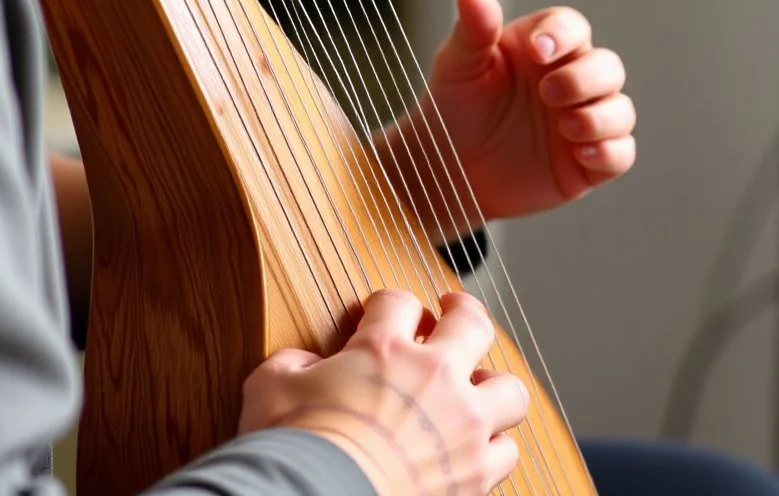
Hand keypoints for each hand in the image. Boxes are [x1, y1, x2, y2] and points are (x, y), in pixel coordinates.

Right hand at [238, 289, 527, 495]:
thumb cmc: (291, 446)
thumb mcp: (270, 386)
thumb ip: (293, 363)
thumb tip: (306, 365)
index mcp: (383, 348)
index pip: (399, 301)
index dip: (388, 304)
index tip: (381, 315)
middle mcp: (433, 379)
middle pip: (474, 324)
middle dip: (463, 313)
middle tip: (452, 313)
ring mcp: (461, 428)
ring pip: (509, 391)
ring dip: (492, 388)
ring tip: (474, 391)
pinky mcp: (474, 478)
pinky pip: (506, 454)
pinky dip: (492, 448)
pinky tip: (472, 448)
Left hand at [384, 0, 635, 225]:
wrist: (446, 169)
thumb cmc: (453, 108)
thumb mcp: (457, 67)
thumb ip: (472, 32)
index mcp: (541, 48)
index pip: (571, 27)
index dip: (562, 34)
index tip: (538, 50)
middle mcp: (568, 80)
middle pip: (606, 66)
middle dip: (585, 77)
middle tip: (548, 92)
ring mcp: (581, 121)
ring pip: (620, 109)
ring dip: (602, 116)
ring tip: (566, 127)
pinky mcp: (587, 164)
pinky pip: (620, 155)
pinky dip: (610, 152)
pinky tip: (583, 154)